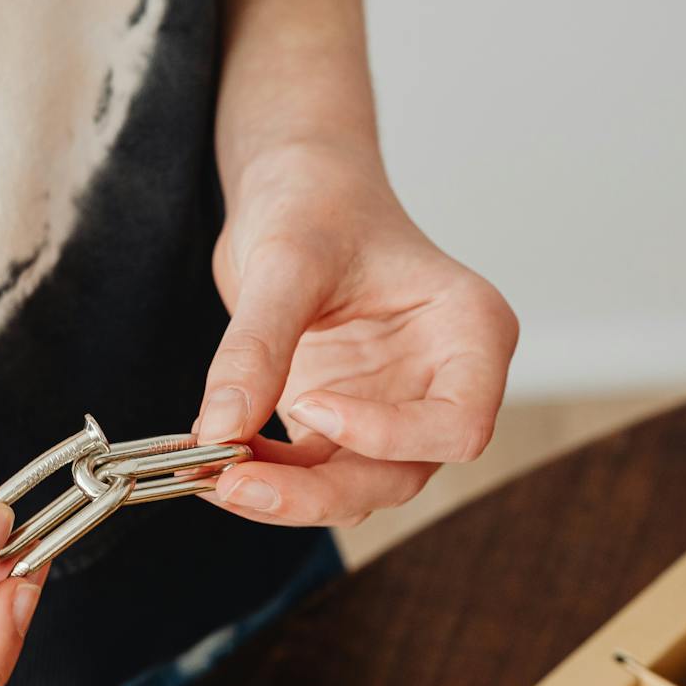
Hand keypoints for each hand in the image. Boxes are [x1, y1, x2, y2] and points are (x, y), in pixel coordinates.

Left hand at [191, 141, 518, 526]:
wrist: (296, 189)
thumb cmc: (320, 199)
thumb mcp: (287, 259)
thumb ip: (260, 344)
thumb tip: (221, 428)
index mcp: (471, 332)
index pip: (459, 423)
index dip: (390, 436)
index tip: (311, 405)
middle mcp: (444, 383)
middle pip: (402, 473)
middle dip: (319, 491)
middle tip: (235, 482)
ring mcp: (395, 411)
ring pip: (356, 489)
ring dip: (287, 496)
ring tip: (214, 475)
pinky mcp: (344, 426)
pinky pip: (313, 476)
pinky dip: (267, 478)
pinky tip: (216, 458)